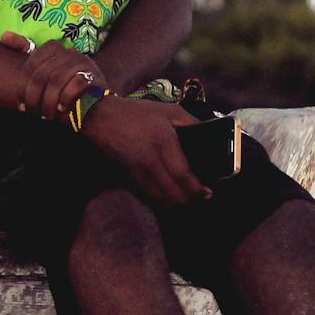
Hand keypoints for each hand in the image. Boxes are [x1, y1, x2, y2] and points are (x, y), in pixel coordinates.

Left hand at [0, 31, 105, 120]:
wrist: (95, 108)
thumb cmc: (64, 91)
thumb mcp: (45, 73)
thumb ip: (29, 55)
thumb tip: (4, 36)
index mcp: (56, 49)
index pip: (33, 59)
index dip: (25, 82)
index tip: (21, 101)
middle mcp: (70, 52)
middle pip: (42, 74)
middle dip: (33, 97)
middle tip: (31, 112)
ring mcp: (83, 62)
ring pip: (56, 81)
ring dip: (47, 102)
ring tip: (46, 115)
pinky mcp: (93, 75)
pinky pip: (73, 86)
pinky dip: (64, 100)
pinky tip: (61, 109)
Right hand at [82, 97, 209, 204]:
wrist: (102, 117)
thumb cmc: (138, 112)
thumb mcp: (170, 110)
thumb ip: (192, 122)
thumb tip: (212, 135)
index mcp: (164, 142)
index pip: (183, 175)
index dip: (197, 189)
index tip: (207, 193)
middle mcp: (151, 160)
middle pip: (173, 193)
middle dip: (189, 201)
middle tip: (200, 198)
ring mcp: (139, 170)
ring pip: (161, 198)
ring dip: (176, 204)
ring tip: (187, 200)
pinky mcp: (130, 175)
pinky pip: (149, 195)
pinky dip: (162, 200)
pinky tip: (169, 198)